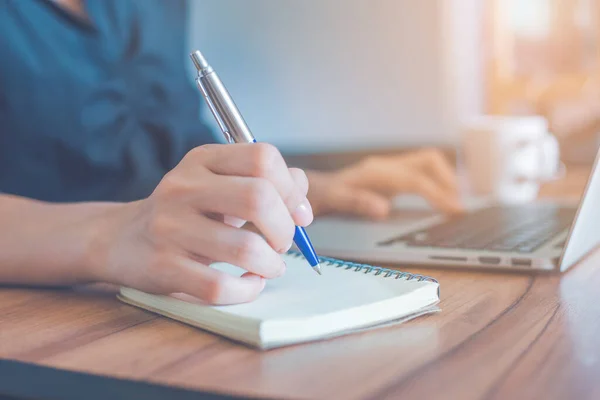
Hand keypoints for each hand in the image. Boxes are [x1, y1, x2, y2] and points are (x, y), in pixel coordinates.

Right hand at [89, 143, 312, 304]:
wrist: (121, 239)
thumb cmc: (186, 213)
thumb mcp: (219, 185)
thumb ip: (265, 182)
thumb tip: (302, 196)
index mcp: (202, 160)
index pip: (262, 157)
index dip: (292, 189)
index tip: (300, 215)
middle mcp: (183, 187)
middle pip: (258, 198)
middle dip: (284, 229)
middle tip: (283, 243)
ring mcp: (169, 227)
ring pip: (245, 248)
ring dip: (271, 264)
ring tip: (268, 266)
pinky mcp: (162, 267)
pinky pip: (219, 287)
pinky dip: (246, 290)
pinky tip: (248, 284)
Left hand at [306, 149, 462, 218]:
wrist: (314, 189)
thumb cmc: (323, 195)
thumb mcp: (334, 200)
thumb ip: (357, 202)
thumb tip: (383, 208)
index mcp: (376, 172)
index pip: (416, 180)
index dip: (437, 194)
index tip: (454, 210)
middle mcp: (386, 166)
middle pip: (428, 161)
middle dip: (447, 180)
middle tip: (458, 207)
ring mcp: (390, 170)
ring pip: (427, 165)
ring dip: (444, 181)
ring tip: (455, 205)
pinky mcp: (391, 177)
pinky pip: (420, 175)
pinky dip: (435, 186)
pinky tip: (440, 202)